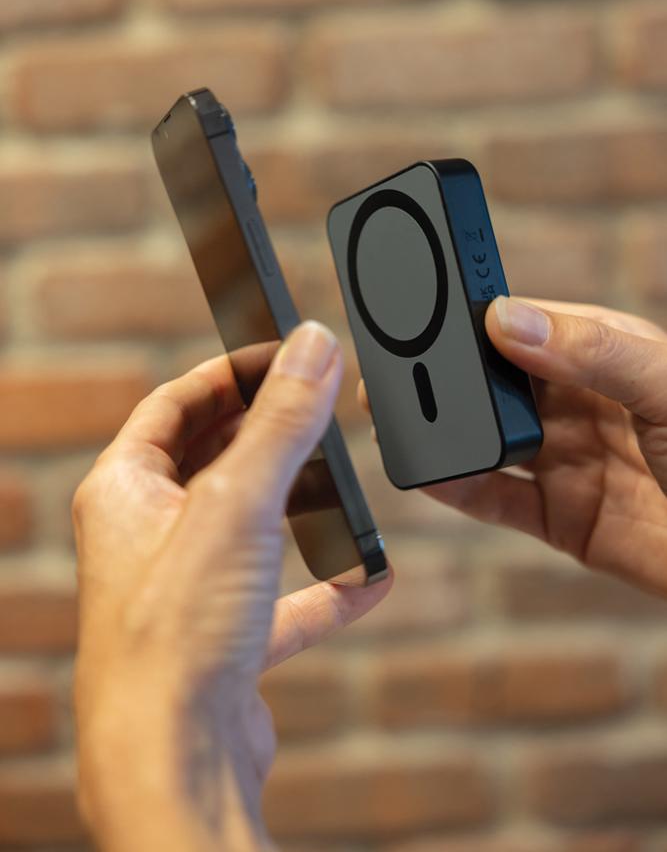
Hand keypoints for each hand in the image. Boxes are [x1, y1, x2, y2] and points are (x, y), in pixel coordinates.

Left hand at [73, 322, 391, 851]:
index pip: (173, 404)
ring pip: (244, 528)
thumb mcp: (239, 502)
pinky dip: (321, 586)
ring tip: (337, 481)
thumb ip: (281, 423)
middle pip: (208, 460)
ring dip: (292, 505)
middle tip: (317, 408)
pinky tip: (368, 577)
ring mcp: (183, 591)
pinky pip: (278, 602)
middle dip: (263, 432)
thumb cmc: (175, 632)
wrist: (175, 758)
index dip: (227, 373)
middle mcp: (146, 537)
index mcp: (124, 491)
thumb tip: (313, 347)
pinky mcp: (220, 642)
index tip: (281, 354)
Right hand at [361, 297, 666, 597]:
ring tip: (397, 422)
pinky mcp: (563, 519)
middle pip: (497, 383)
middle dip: (446, 377)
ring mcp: (569, 461)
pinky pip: (499, 500)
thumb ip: (595, 351)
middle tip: (390, 370)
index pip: (526, 324)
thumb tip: (505, 320)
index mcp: (606, 353)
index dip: (475, 316)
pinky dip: (461, 489)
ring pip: (490, 440)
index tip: (422, 306)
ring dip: (446, 432)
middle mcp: (580, 402)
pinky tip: (432, 477)